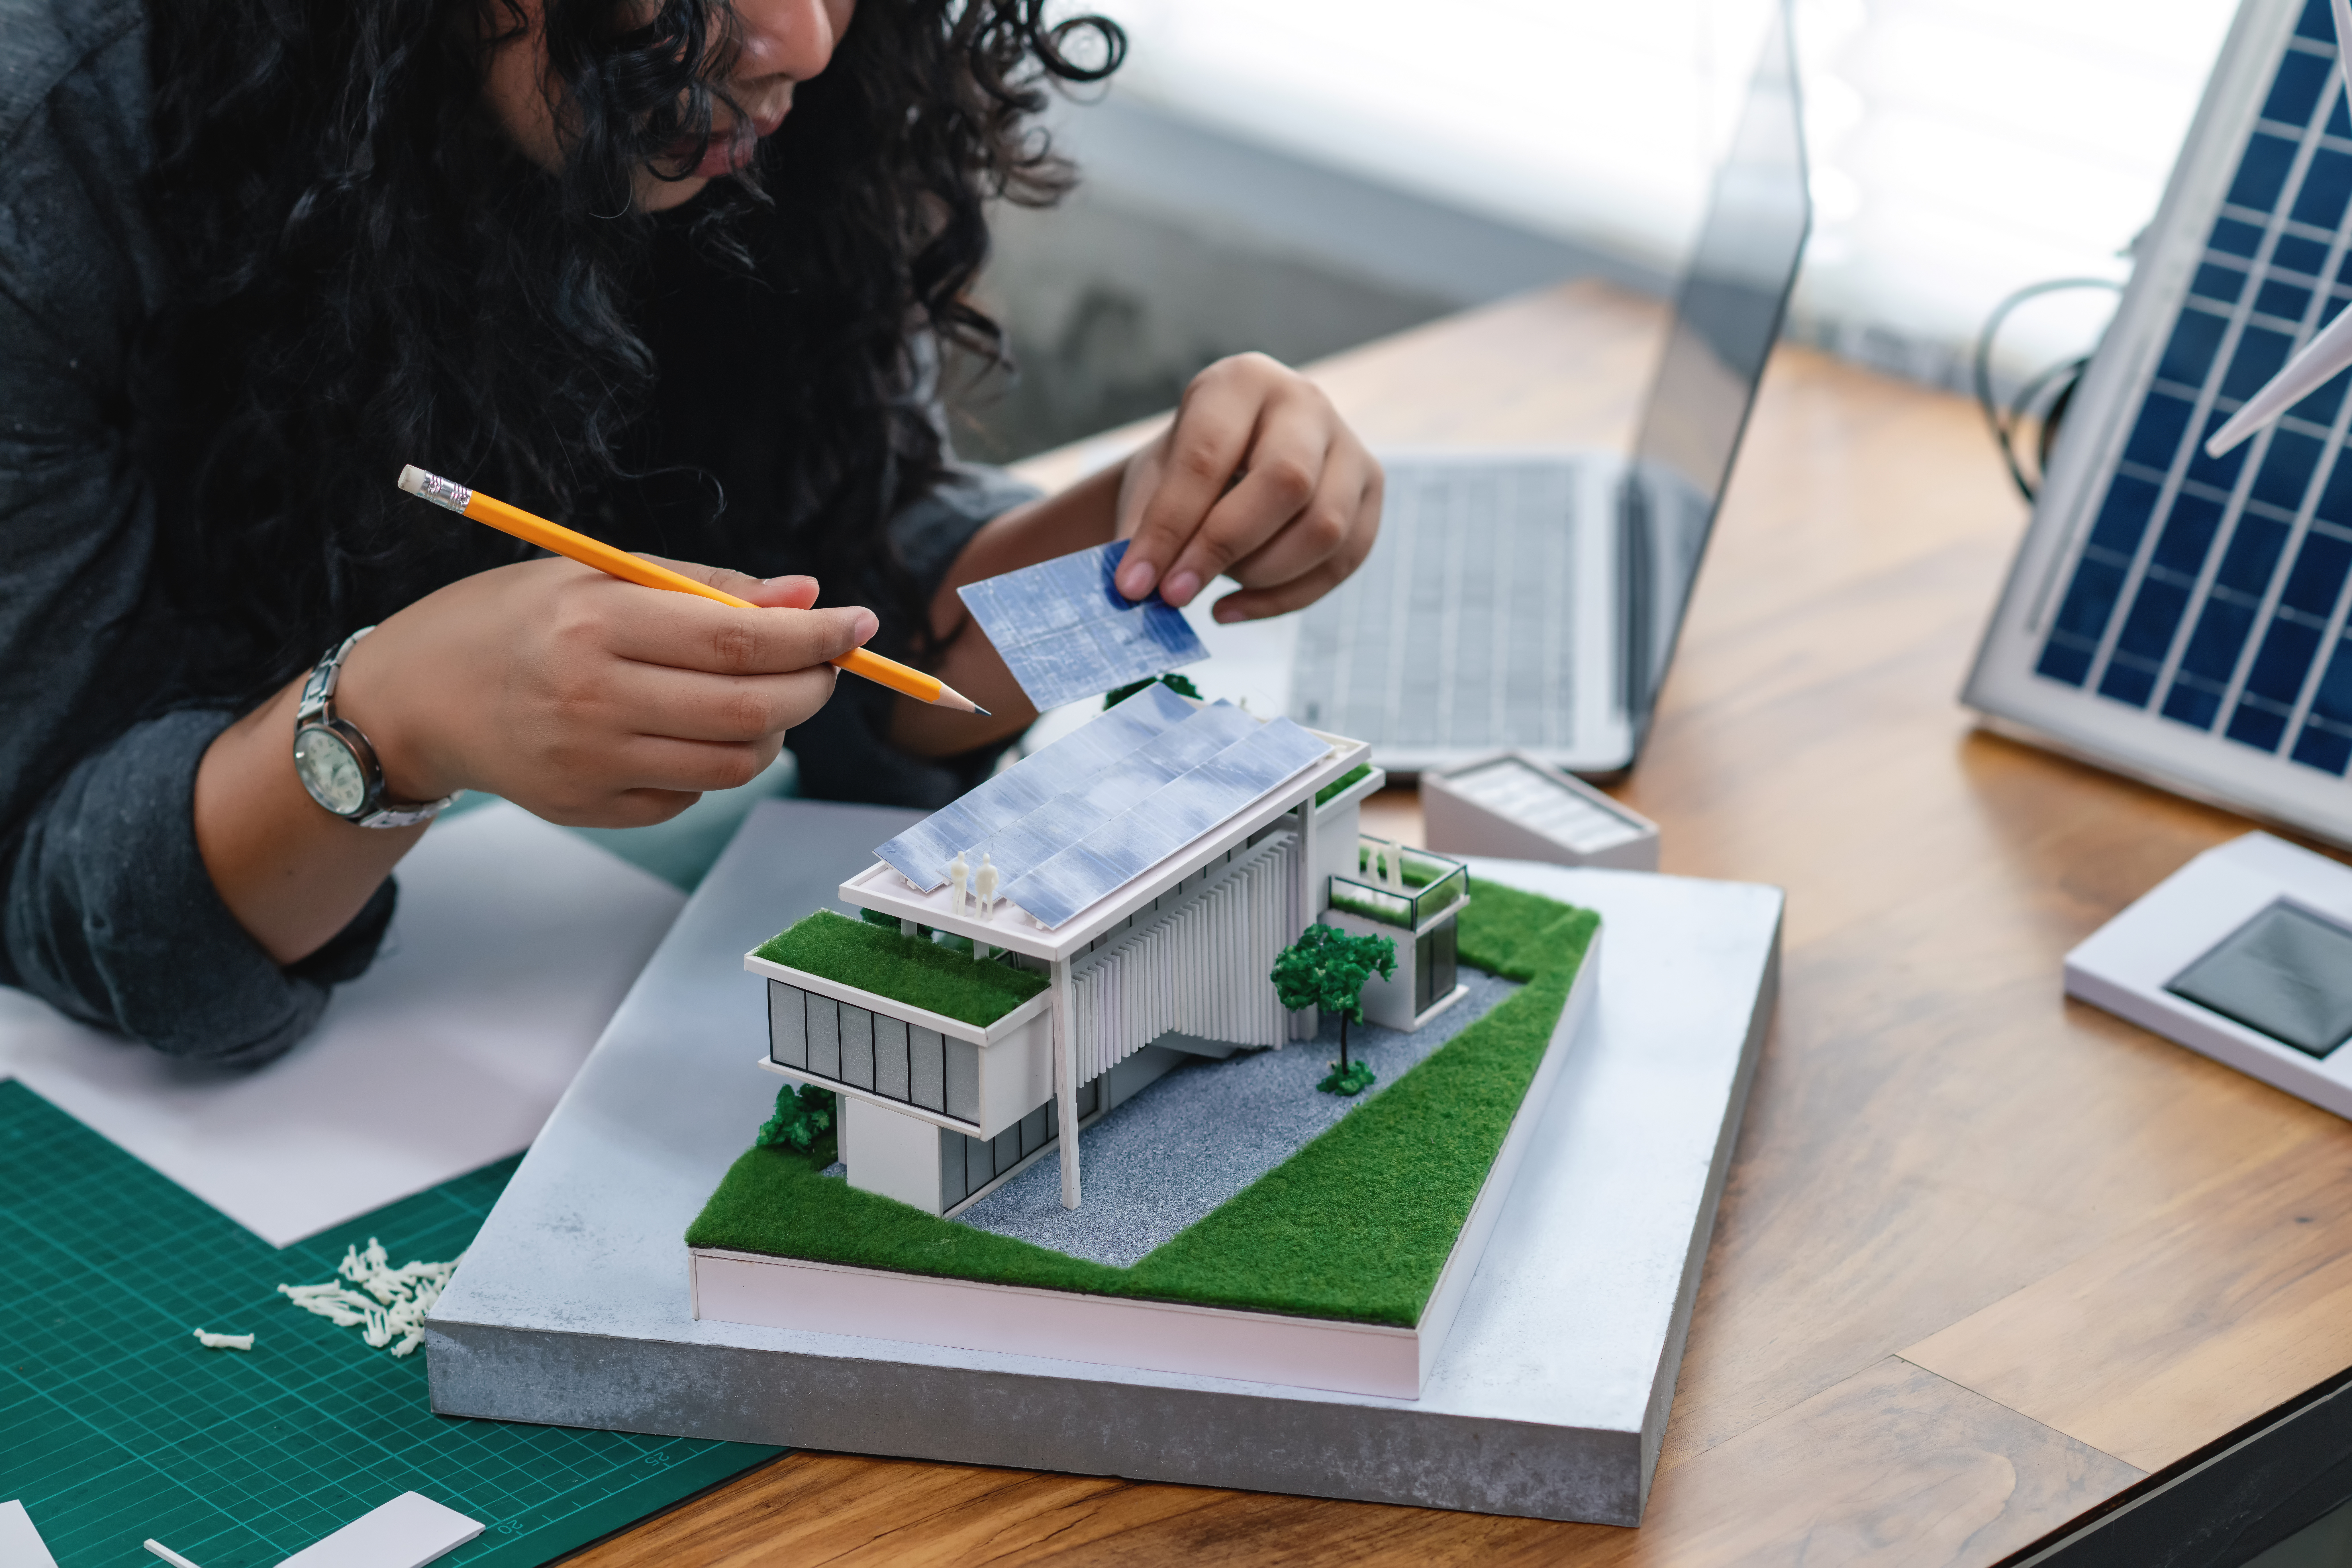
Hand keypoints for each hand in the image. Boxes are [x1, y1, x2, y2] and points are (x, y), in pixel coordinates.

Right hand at [337, 557, 874, 826]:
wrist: (415, 696)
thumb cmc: (514, 620)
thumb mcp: (599, 576)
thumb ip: (706, 588)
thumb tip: (807, 598)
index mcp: (597, 628)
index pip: (740, 640)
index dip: (817, 638)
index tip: (861, 625)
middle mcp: (594, 702)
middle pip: (752, 710)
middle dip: (813, 687)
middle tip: (826, 663)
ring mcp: (592, 765)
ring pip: (736, 764)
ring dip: (775, 731)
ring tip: (762, 694)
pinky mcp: (590, 809)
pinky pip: (691, 794)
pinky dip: (715, 763)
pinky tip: (687, 729)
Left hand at [1110, 352, 1380, 621]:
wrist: (1236, 454)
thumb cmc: (1190, 465)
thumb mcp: (1154, 480)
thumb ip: (1144, 526)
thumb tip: (1139, 587)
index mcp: (1242, 381)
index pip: (1208, 457)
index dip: (1170, 526)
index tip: (1135, 583)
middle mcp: (1306, 403)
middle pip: (1287, 482)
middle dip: (1224, 548)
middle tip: (1175, 595)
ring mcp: (1350, 445)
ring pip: (1325, 528)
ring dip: (1261, 575)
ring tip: (1215, 583)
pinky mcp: (1371, 491)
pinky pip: (1343, 561)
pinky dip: (1285, 598)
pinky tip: (1233, 607)